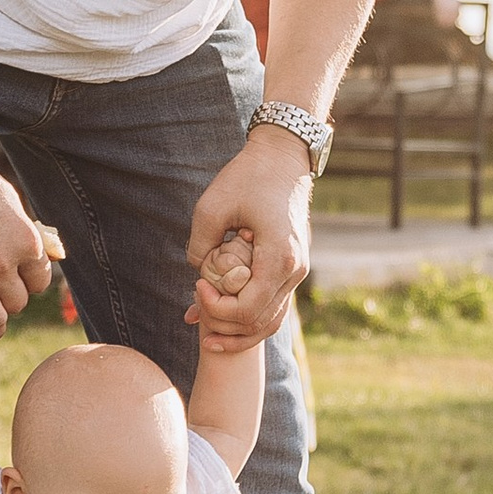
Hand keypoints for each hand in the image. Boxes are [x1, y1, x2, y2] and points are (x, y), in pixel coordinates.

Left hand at [185, 126, 309, 344]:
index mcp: (279, 256)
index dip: (217, 309)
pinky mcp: (293, 266)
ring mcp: (298, 269)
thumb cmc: (248, 176)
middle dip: (224, 324)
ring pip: (271, 320)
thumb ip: (201, 246)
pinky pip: (275, 305)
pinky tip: (225, 319)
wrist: (283, 156)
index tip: (197, 285)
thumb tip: (199, 274)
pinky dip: (251, 317)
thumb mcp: (212, 206)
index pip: (248, 309)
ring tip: (208, 336)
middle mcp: (295, 269)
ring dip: (239, 331)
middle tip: (195, 310)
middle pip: (260, 321)